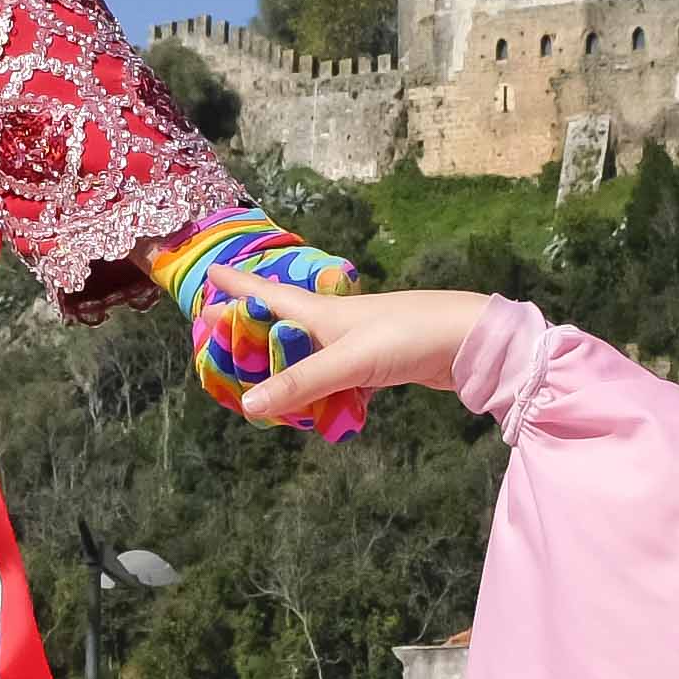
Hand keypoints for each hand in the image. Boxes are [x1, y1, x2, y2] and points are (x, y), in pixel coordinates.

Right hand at [237, 281, 493, 435]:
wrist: (469, 341)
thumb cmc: (407, 336)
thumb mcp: (348, 360)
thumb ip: (300, 383)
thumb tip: (248, 406)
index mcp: (320, 311)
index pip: (267, 293)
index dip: (237, 283)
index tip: (209, 270)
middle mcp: (333, 323)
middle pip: (281, 324)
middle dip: (250, 328)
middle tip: (218, 335)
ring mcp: (356, 343)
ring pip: (306, 353)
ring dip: (282, 364)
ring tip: (257, 379)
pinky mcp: (376, 364)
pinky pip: (333, 377)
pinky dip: (317, 390)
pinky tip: (313, 408)